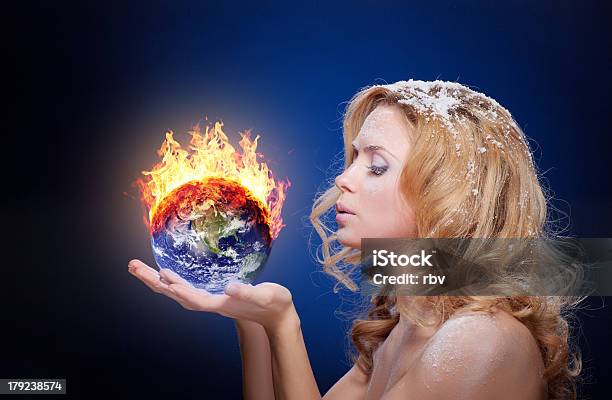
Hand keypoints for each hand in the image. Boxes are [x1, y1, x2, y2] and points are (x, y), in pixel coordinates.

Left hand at [127, 259, 297, 332]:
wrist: (277, 315)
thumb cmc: (273, 304)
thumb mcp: (265, 296)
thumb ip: (248, 293)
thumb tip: (231, 287)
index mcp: (222, 303)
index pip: (194, 298)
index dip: (179, 288)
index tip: (163, 277)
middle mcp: (211, 303)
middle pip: (177, 294)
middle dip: (154, 281)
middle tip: (133, 266)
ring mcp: (211, 300)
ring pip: (178, 291)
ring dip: (157, 281)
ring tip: (139, 268)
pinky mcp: (214, 295)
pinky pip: (186, 289)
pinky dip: (173, 281)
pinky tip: (167, 274)